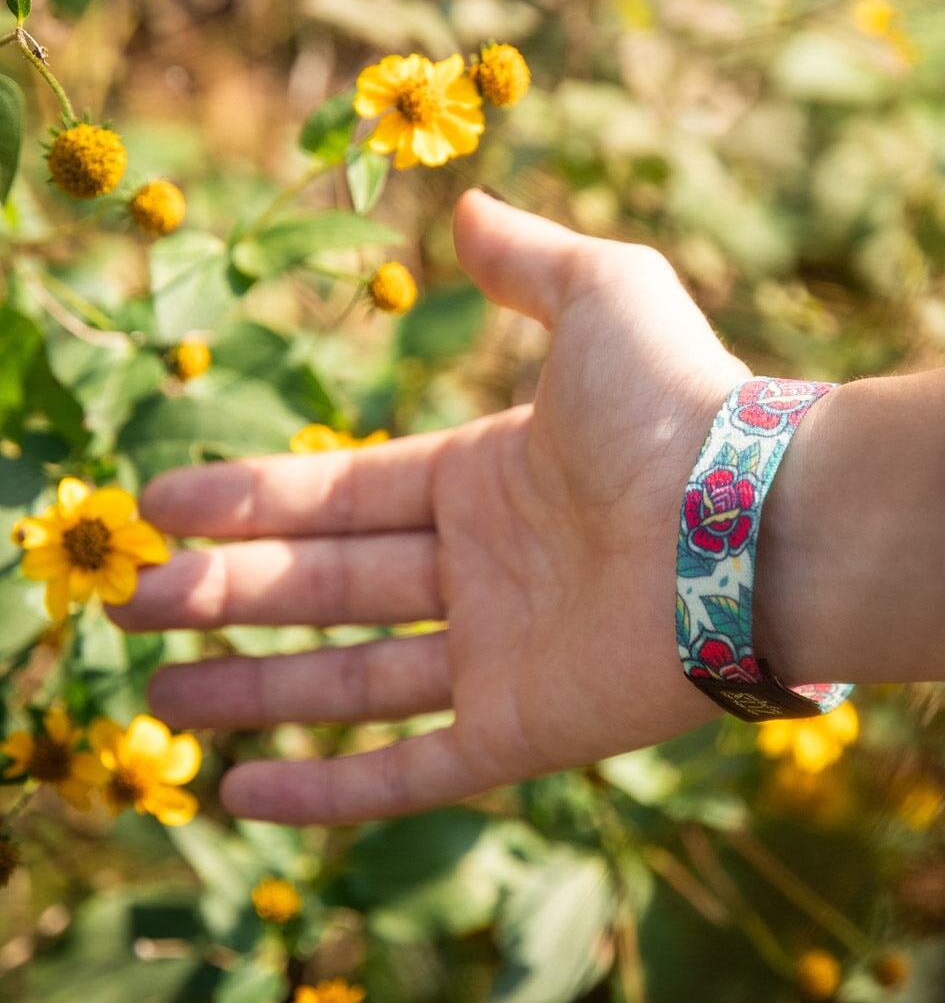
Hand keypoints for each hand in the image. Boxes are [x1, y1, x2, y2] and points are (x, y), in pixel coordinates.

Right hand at [112, 189, 749, 822]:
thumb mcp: (599, 294)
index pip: (343, 495)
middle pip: (331, 586)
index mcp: (486, 479)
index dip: (252, 500)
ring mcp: (502, 657)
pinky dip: (330, 788)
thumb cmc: (676, 407)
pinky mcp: (524, 731)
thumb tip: (466, 212)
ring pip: (354, 681)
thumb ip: (528, 259)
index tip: (162, 507)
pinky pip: (410, 769)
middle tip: (130, 598)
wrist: (755, 522)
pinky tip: (243, 791)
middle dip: (229, 593)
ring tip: (160, 692)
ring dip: (255, 687)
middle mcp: (486, 569)